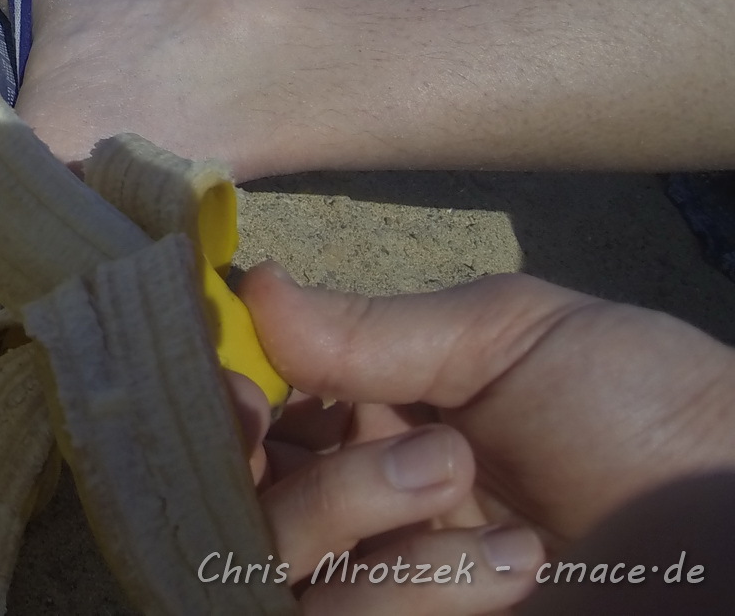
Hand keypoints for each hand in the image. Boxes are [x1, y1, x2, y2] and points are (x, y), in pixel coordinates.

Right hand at [231, 263, 734, 609]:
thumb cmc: (649, 413)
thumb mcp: (511, 337)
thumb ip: (370, 327)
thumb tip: (247, 286)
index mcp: (370, 424)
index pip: (244, 420)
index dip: (221, 402)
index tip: (245, 382)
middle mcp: (360, 515)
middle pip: (235, 507)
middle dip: (300, 476)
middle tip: (396, 445)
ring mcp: (386, 594)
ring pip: (280, 579)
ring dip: (361, 522)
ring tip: (468, 491)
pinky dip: (408, 593)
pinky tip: (511, 569)